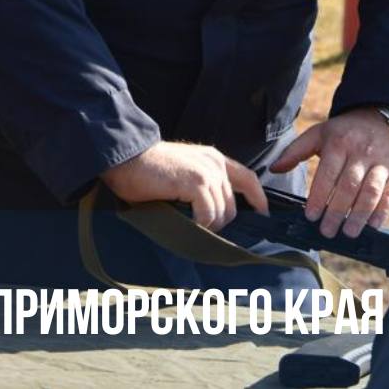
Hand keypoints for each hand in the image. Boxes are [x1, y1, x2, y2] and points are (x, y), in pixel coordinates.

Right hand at [101, 141, 268, 230]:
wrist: (125, 158)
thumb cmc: (147, 169)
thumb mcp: (183, 172)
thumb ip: (201, 185)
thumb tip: (213, 213)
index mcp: (214, 158)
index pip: (248, 178)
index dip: (258, 199)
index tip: (263, 215)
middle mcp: (215, 164)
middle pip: (233, 205)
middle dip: (222, 223)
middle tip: (203, 231)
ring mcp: (207, 173)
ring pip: (222, 213)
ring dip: (209, 227)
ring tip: (191, 227)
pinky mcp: (196, 183)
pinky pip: (208, 215)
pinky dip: (200, 225)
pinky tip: (186, 224)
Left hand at [270, 108, 388, 238]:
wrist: (386, 116)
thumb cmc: (348, 130)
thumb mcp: (321, 133)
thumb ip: (296, 150)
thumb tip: (274, 168)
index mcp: (339, 143)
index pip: (327, 173)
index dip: (319, 196)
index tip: (311, 216)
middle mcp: (362, 152)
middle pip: (349, 186)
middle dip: (337, 211)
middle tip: (327, 231)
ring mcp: (382, 162)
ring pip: (371, 191)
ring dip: (360, 214)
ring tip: (349, 232)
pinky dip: (384, 211)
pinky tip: (373, 225)